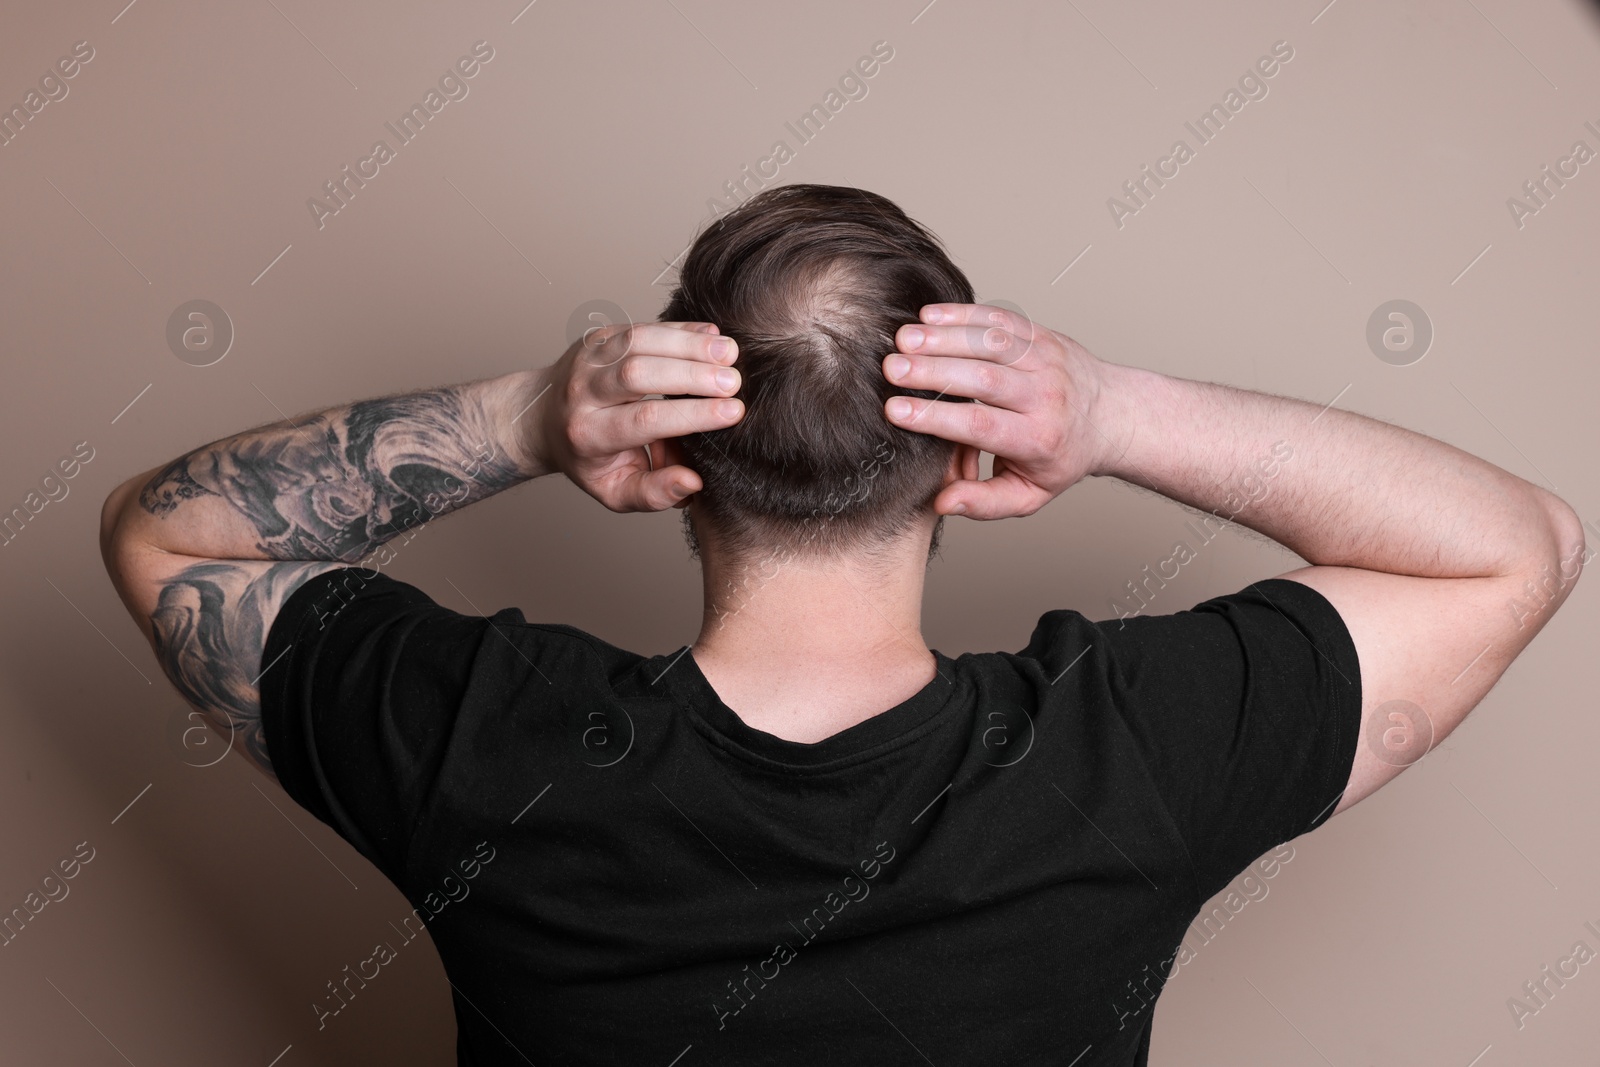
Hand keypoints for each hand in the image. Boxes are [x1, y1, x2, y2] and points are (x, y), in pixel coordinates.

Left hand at [532, 321, 743, 511]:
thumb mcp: (614, 490)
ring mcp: (589, 359)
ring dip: (689, 345)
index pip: (644, 420)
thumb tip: (692, 482)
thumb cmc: (589, 459)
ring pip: (640, 341)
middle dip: (691, 375)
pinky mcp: (600, 336)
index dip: (691, 414)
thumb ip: (653, 494)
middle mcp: (583, 392)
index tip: (733, 412)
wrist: (543, 419)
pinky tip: (713, 337)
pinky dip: (680, 330)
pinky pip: (642, 326)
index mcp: (589, 435)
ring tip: (732, 353)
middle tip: (734, 382)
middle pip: (638, 374)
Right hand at [881, 304, 1111, 519]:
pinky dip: (964, 314)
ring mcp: (1044, 360)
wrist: (1112, 416)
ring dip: (944, 337)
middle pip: (983, 379)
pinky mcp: (1041, 334)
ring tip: (902, 339)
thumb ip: (985, 502)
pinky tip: (929, 315)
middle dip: (932, 372)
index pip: (981, 426)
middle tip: (891, 369)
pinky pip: (1000, 319)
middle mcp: (1044, 396)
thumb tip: (943, 501)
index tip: (895, 411)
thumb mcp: (1029, 494)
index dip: (936, 417)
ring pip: (990, 343)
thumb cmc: (1062, 457)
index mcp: (1038, 438)